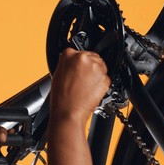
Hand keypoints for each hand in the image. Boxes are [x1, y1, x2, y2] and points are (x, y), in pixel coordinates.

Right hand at [47, 48, 109, 164]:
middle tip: (82, 80)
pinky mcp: (105, 78)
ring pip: (101, 66)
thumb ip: (67, 63)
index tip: (78, 69)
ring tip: (86, 86)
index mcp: (68, 54)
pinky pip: (106, 78)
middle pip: (92, 57)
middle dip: (90, 67)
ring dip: (96, 74)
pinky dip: (101, 84)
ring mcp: (95, 67)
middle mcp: (83, 58)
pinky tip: (91, 90)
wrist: (68, 112)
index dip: (79, 62)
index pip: (78, 52)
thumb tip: (73, 62)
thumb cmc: (61, 98)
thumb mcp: (57, 74)